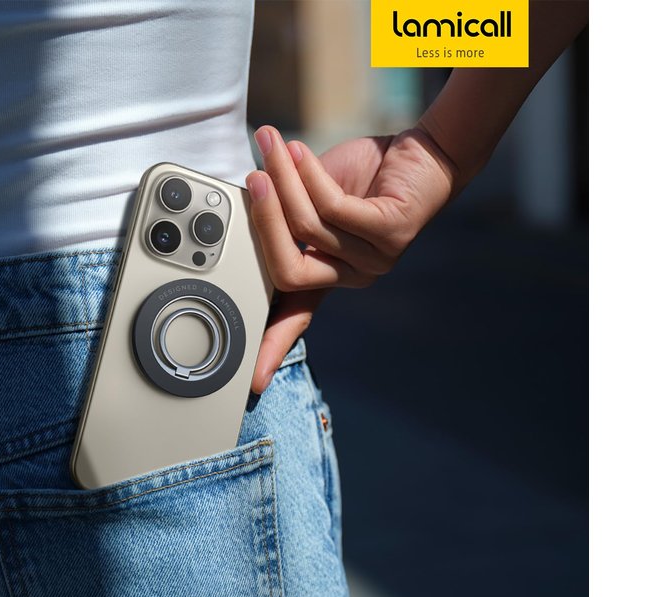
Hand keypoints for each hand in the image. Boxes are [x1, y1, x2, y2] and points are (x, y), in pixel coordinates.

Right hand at [246, 124, 457, 393]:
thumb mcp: (312, 202)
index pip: (296, 319)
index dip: (273, 348)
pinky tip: (300, 151)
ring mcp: (374, 260)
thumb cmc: (362, 179)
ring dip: (285, 180)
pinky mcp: (391, 233)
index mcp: (330, 275)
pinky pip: (336, 208)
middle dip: (264, 222)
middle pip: (290, 272)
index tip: (254, 383)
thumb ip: (284, 217)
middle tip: (251, 181)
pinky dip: (310, 175)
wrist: (421, 154)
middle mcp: (352, 276)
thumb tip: (243, 206)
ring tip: (275, 146)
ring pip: (308, 229)